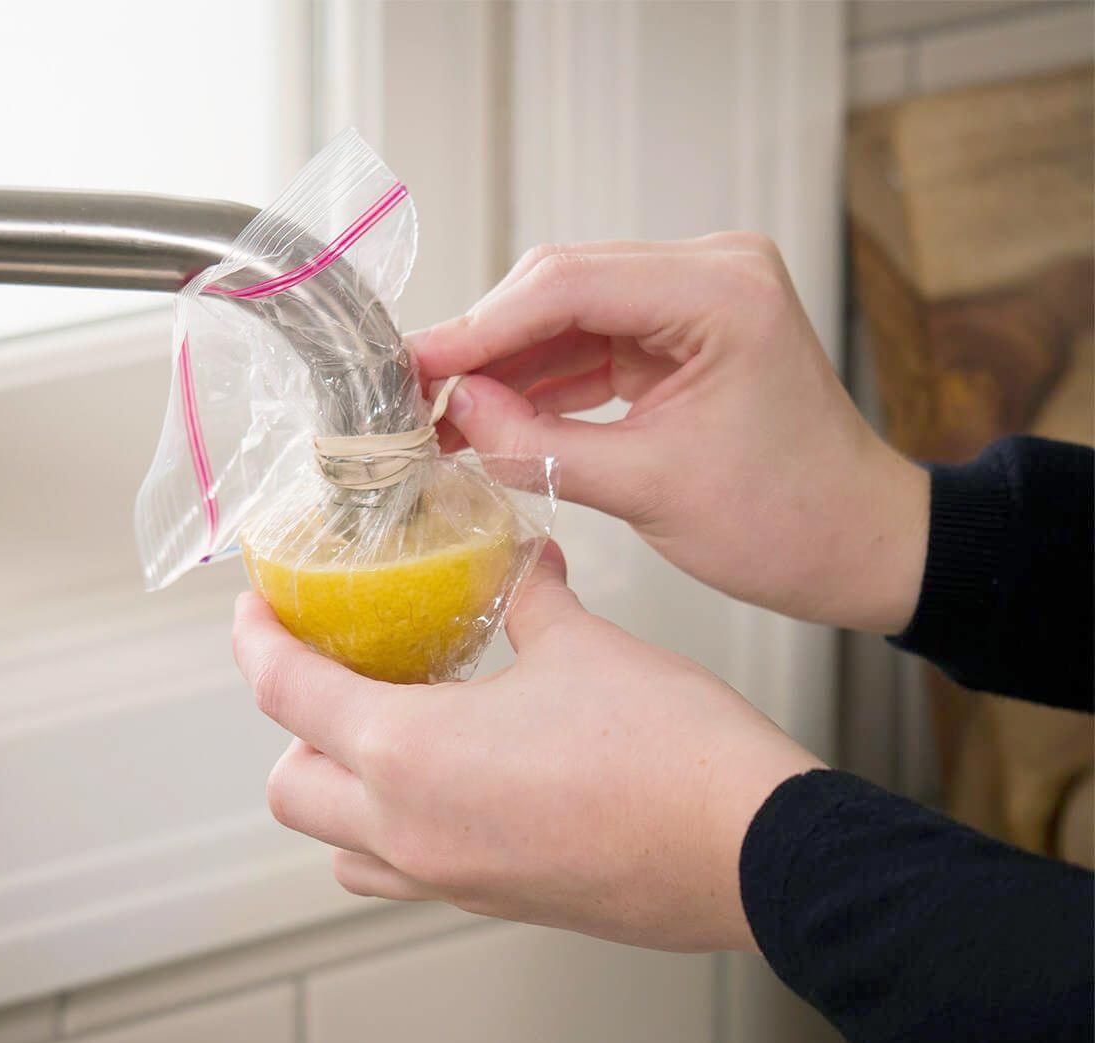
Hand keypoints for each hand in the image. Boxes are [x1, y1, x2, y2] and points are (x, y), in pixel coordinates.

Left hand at [232, 545, 821, 951]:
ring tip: (389, 733)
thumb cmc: (669, 750)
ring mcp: (452, 879)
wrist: (751, 849)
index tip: (255, 612)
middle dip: (294, 725)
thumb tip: (527, 566)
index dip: (257, 641)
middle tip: (338, 671)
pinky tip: (458, 780)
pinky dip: (398, 828)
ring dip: (340, 789)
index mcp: (410, 753)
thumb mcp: (583, 646)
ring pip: (340, 846)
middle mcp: (412, 830)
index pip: (286, 694)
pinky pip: (406, 873)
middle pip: (290, 786)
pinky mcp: (496, 903)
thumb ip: (532, 600)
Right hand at [410, 237, 929, 634]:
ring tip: (440, 413)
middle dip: (485, 343)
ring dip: (507, 366)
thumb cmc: (785, 522)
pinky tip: (490, 415)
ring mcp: (698, 299)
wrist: (854, 543)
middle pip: (562, 288)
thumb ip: (539, 446)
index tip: (414, 365)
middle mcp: (712, 272)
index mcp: (721, 293)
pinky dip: (543, 383)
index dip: (480, 327)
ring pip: (569, 316)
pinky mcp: (683, 334)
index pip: (568, 286)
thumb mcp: (650, 488)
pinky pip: (592, 347)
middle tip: (414, 391)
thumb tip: (457, 411)